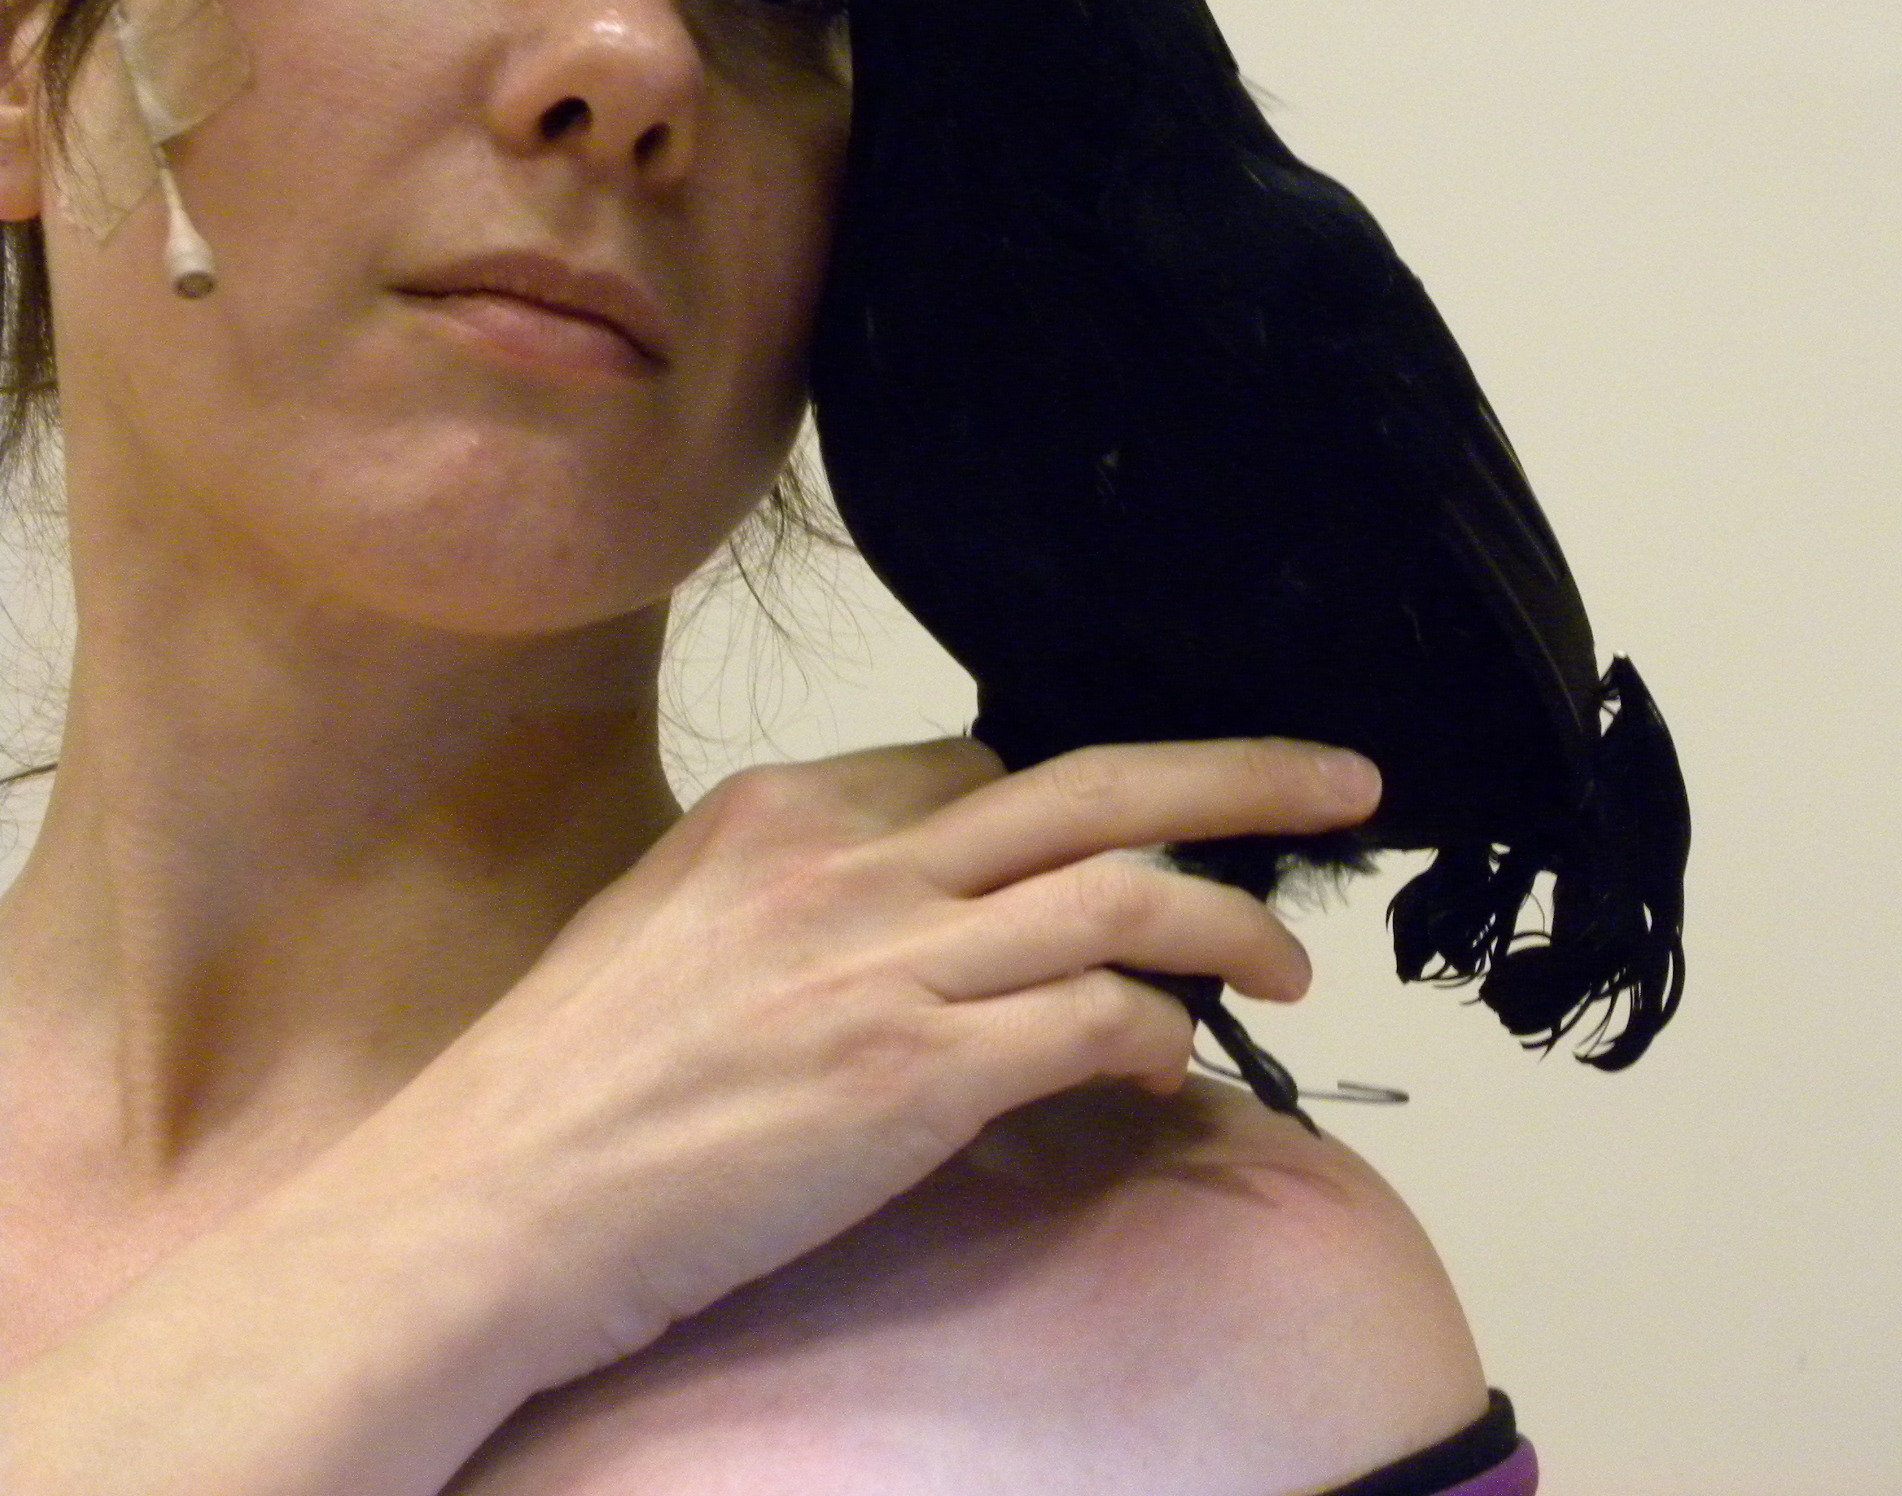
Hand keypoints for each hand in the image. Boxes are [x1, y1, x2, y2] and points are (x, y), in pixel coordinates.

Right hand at [307, 734, 1379, 1385]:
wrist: (482, 1212)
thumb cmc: (561, 1094)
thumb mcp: (673, 934)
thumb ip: (799, 897)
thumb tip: (908, 908)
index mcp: (787, 810)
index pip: (985, 764)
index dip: (1089, 803)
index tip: (1145, 838)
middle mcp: (850, 858)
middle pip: (1099, 782)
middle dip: (1242, 775)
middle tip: (1345, 781)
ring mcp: (888, 961)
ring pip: (1129, 893)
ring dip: (1235, 921)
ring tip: (1292, 964)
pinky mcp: (916, 1074)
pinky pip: (1099, 1021)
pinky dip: (1160, 1034)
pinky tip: (1173, 1067)